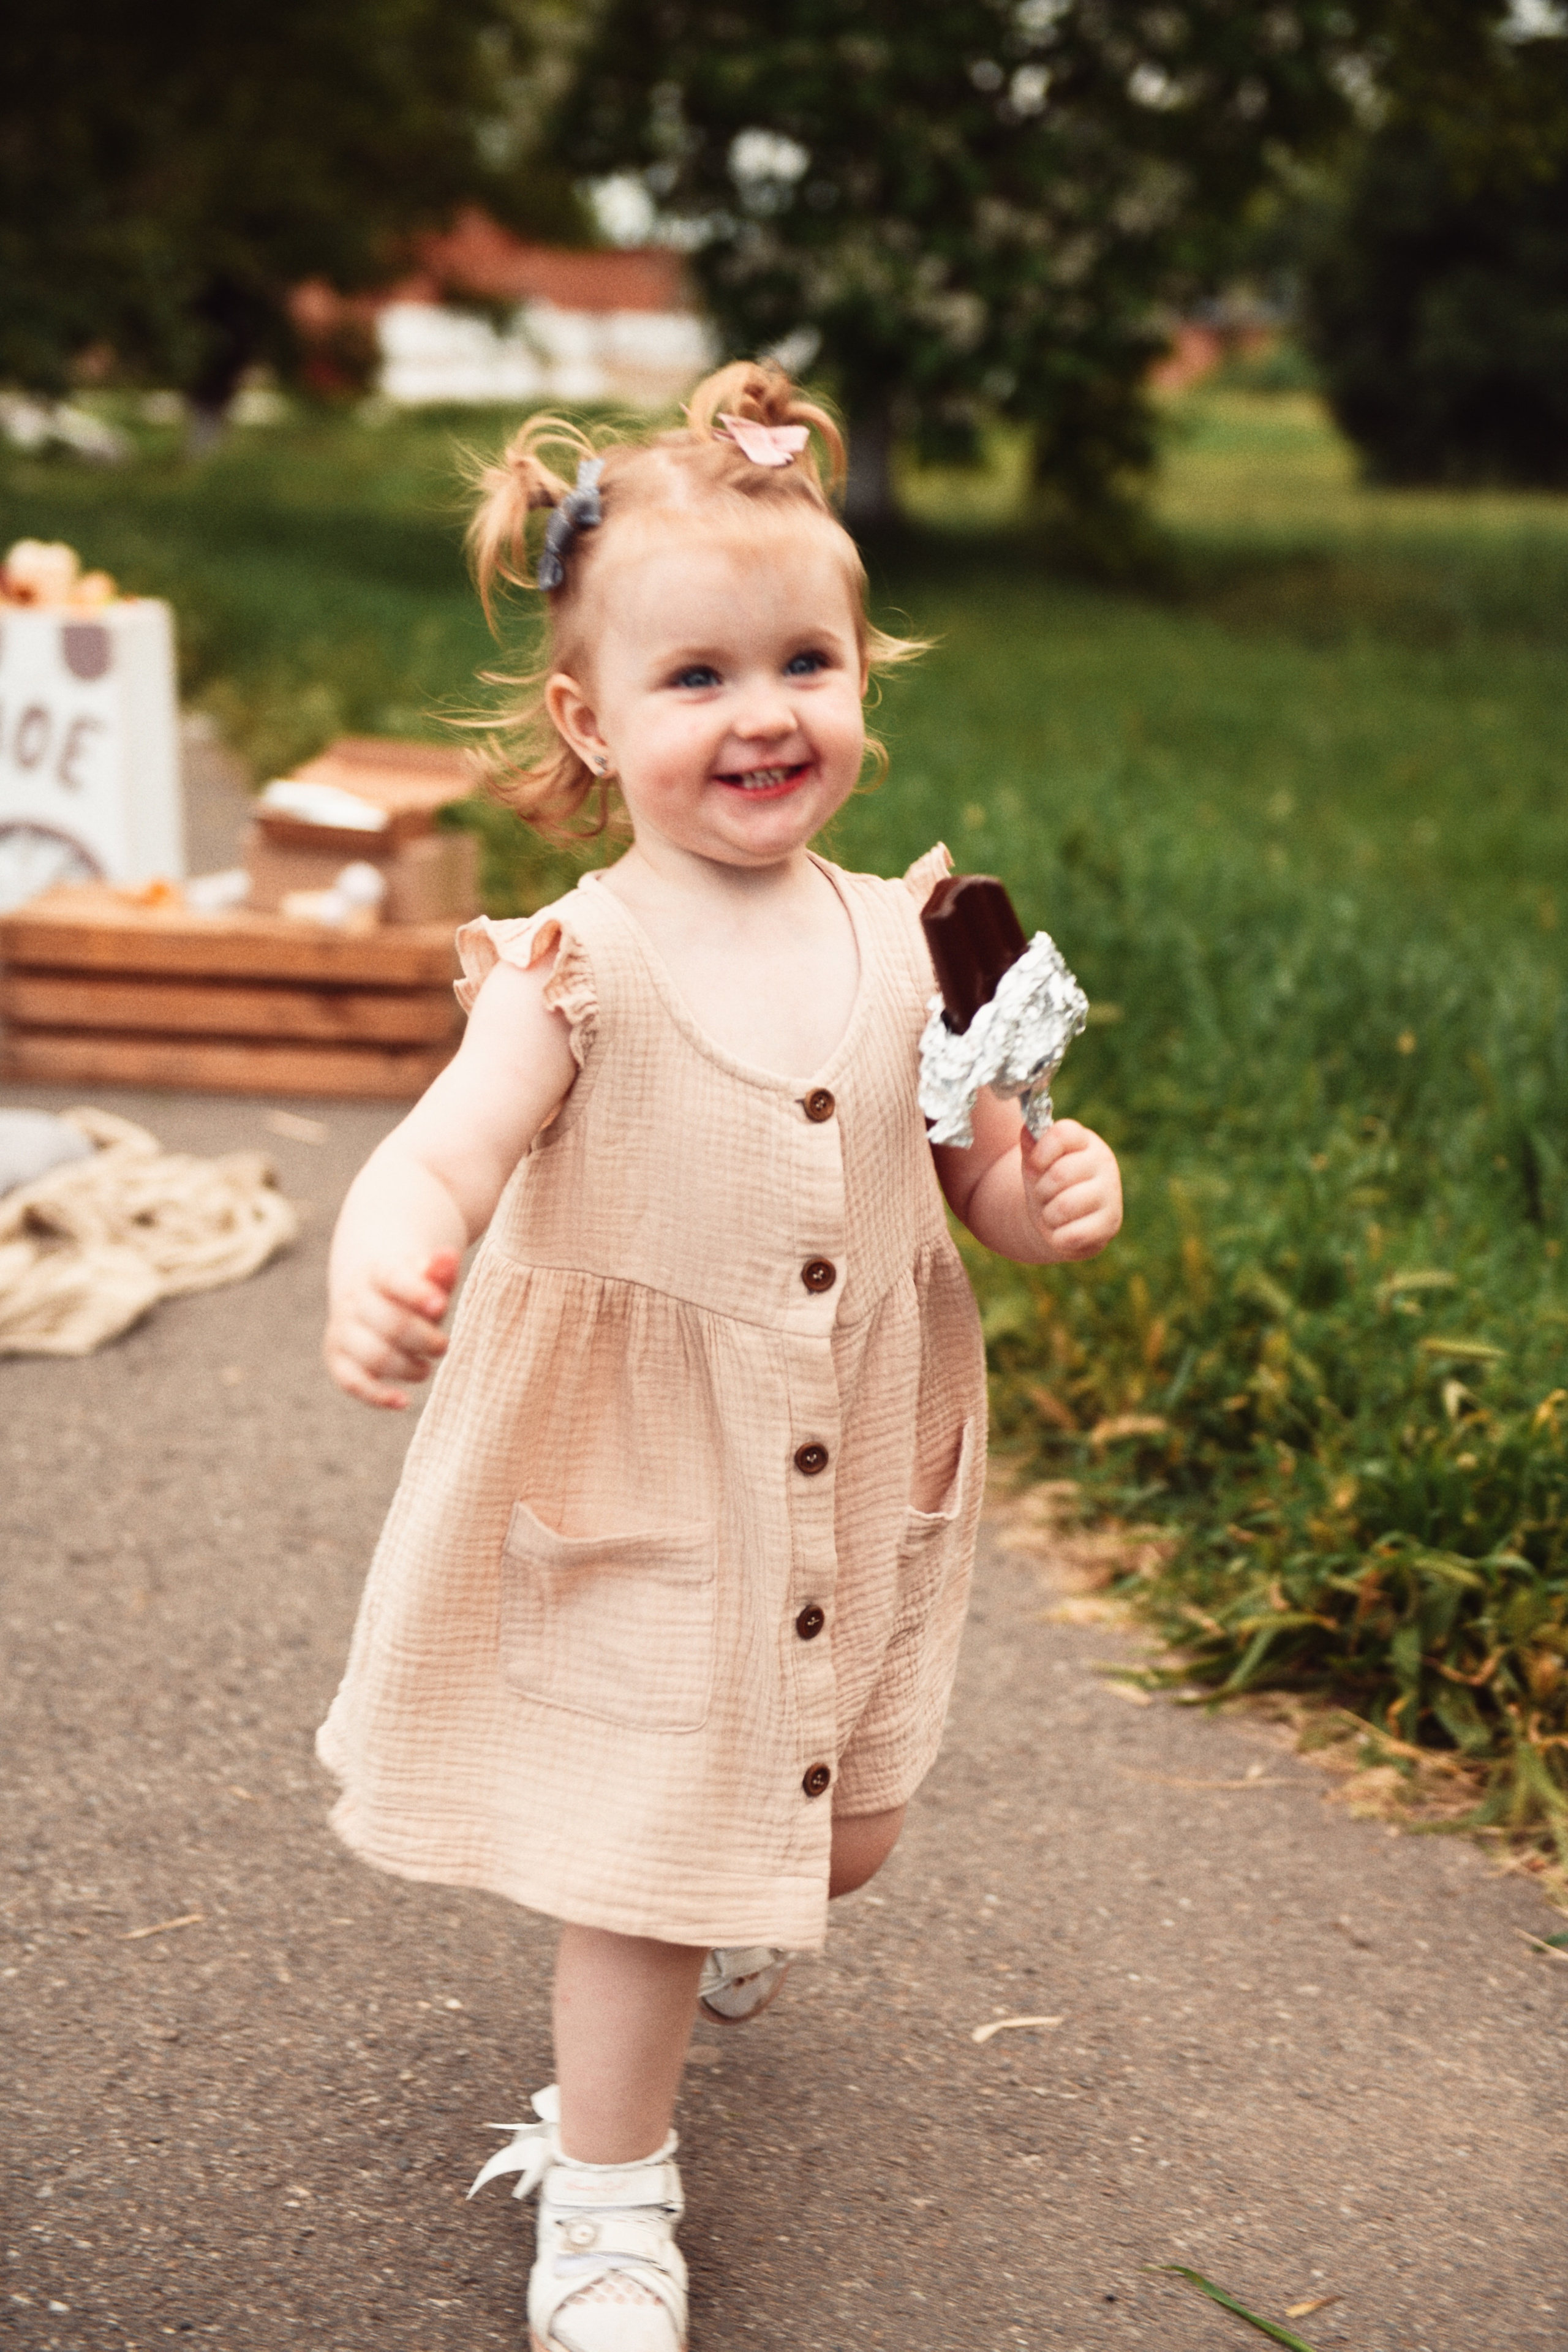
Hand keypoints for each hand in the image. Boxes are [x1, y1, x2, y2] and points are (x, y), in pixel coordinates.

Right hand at [323, 1248, 460, 1409]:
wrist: (372, 1295)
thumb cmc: (412, 1289)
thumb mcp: (428, 1274)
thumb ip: (440, 1270)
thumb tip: (448, 1256)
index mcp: (378, 1273)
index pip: (394, 1279)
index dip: (417, 1294)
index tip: (441, 1306)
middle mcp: (354, 1300)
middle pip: (391, 1324)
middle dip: (424, 1339)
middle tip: (442, 1345)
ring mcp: (342, 1330)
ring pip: (374, 1356)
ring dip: (408, 1367)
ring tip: (425, 1367)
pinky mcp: (338, 1359)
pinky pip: (351, 1381)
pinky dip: (377, 1395)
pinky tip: (403, 1401)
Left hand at [1021, 1119, 1121, 1261]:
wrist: (1063, 1221)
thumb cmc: (1048, 1185)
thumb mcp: (1036, 1162)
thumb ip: (1031, 1145)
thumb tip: (1028, 1132)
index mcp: (1084, 1141)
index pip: (1062, 1134)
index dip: (1041, 1153)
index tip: (1034, 1166)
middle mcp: (1103, 1162)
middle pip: (1059, 1174)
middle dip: (1041, 1190)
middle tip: (1044, 1195)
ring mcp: (1110, 1194)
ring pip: (1065, 1206)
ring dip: (1048, 1214)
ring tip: (1053, 1212)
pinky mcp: (1110, 1224)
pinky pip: (1072, 1235)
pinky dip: (1058, 1237)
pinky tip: (1064, 1229)